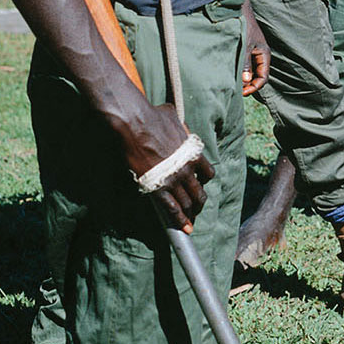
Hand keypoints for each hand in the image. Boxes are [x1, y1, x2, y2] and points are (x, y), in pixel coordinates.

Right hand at [116, 100, 212, 231]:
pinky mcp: (158, 187)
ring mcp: (174, 179)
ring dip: (190, 214)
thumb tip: (174, 117)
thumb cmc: (152, 116)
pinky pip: (172, 208)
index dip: (204, 181)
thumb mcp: (174, 117)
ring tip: (190, 223)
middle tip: (197, 210)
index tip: (200, 185)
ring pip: (188, 203)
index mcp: (194, 153)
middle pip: (199, 192)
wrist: (135, 123)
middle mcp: (188, 169)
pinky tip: (183, 228)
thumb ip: (178, 124)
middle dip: (199, 203)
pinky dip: (179, 220)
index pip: (208, 174)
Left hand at [241, 0, 270, 95]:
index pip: (263, 77)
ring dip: (243, 78)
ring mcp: (252, 53)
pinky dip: (239, 71)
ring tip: (232, 83)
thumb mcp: (245, 46)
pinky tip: (230, 73)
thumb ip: (245, 64)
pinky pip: (244, 65)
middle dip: (248, 85)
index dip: (254, 87)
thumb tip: (245, 81)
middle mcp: (260, 55)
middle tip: (236, 91)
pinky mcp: (245, 50)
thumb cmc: (244, 26)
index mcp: (264, 55)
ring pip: (250, 71)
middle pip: (257, 76)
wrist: (238, 10)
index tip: (243, 93)